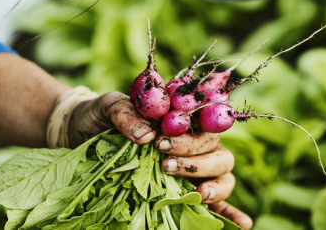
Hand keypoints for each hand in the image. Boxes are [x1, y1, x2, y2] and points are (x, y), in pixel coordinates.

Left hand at [68, 91, 251, 229]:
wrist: (81, 133)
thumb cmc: (97, 117)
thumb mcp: (107, 107)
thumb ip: (125, 113)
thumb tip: (146, 136)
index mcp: (175, 118)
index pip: (201, 122)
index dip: (190, 135)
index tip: (162, 144)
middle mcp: (187, 142)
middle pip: (215, 149)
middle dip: (196, 159)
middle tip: (165, 164)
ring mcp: (187, 166)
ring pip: (221, 171)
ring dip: (214, 182)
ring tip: (196, 192)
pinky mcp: (180, 188)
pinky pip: (214, 201)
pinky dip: (228, 210)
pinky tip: (243, 224)